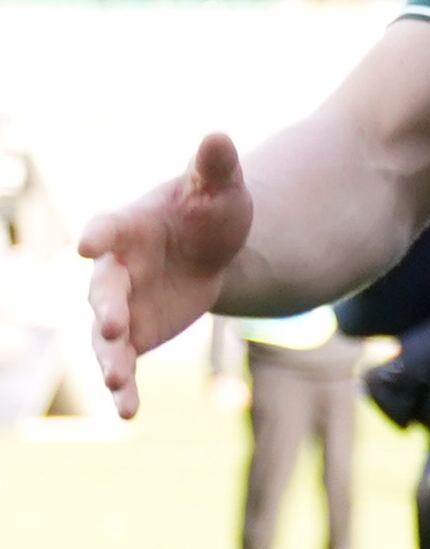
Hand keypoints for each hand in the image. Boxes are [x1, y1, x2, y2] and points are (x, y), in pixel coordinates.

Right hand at [74, 133, 252, 413]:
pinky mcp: (134, 336)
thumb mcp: (221, 189)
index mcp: (128, 227)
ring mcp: (120, 306)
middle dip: (105, 308)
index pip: (107, 229)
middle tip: (112, 326)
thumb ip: (214, 166)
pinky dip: (124, 388)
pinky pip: (124, 365)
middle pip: (102, 291)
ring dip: (108, 359)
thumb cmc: (210, 210)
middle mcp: (115, 269)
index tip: (89, 244)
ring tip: (115, 383)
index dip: (98, 235)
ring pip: (104, 337)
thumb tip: (218, 135)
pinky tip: (128, 413)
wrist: (210, 247)